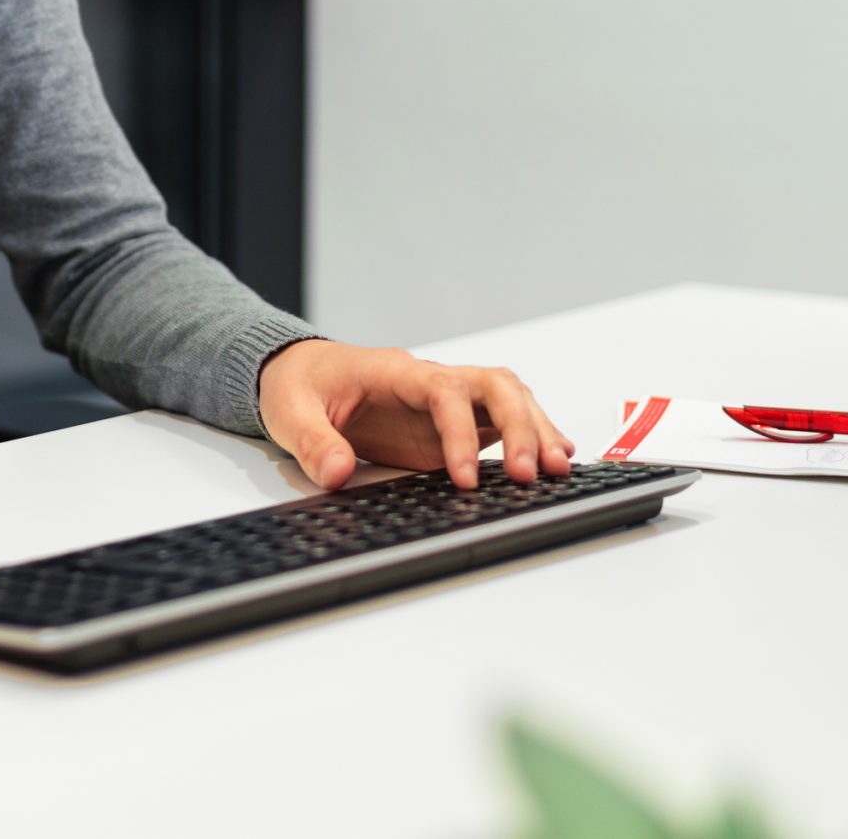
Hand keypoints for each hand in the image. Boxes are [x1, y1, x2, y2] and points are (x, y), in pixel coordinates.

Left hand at [257, 339, 574, 491]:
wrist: (299, 371)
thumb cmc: (298, 384)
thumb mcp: (289, 412)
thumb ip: (314, 442)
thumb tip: (337, 473)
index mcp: (394, 372)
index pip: (444, 392)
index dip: (460, 432)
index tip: (464, 476)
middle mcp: (429, 380)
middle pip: (493, 386)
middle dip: (519, 426)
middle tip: (532, 473)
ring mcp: (444, 401)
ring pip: (507, 397)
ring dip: (535, 428)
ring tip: (558, 469)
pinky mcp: (450, 423)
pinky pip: (499, 420)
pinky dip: (531, 435)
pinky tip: (555, 457)